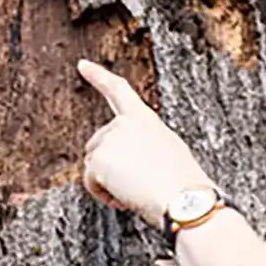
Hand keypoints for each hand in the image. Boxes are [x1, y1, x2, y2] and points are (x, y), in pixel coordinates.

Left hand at [78, 60, 212, 227]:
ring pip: (94, 166)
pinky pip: (90, 182)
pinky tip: (125, 198)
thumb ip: (143, 144)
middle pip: (98, 144)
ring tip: (136, 191)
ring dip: (108, 182)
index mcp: (144, 119)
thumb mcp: (168, 150)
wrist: (183, 199)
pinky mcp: (98, 160)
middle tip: (135, 184)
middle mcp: (124, 124)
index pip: (118, 91)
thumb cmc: (183, 183)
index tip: (82, 65)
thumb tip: (126, 160)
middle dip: (108, 166)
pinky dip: (103, 194)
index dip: (98, 76)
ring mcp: (109, 140)